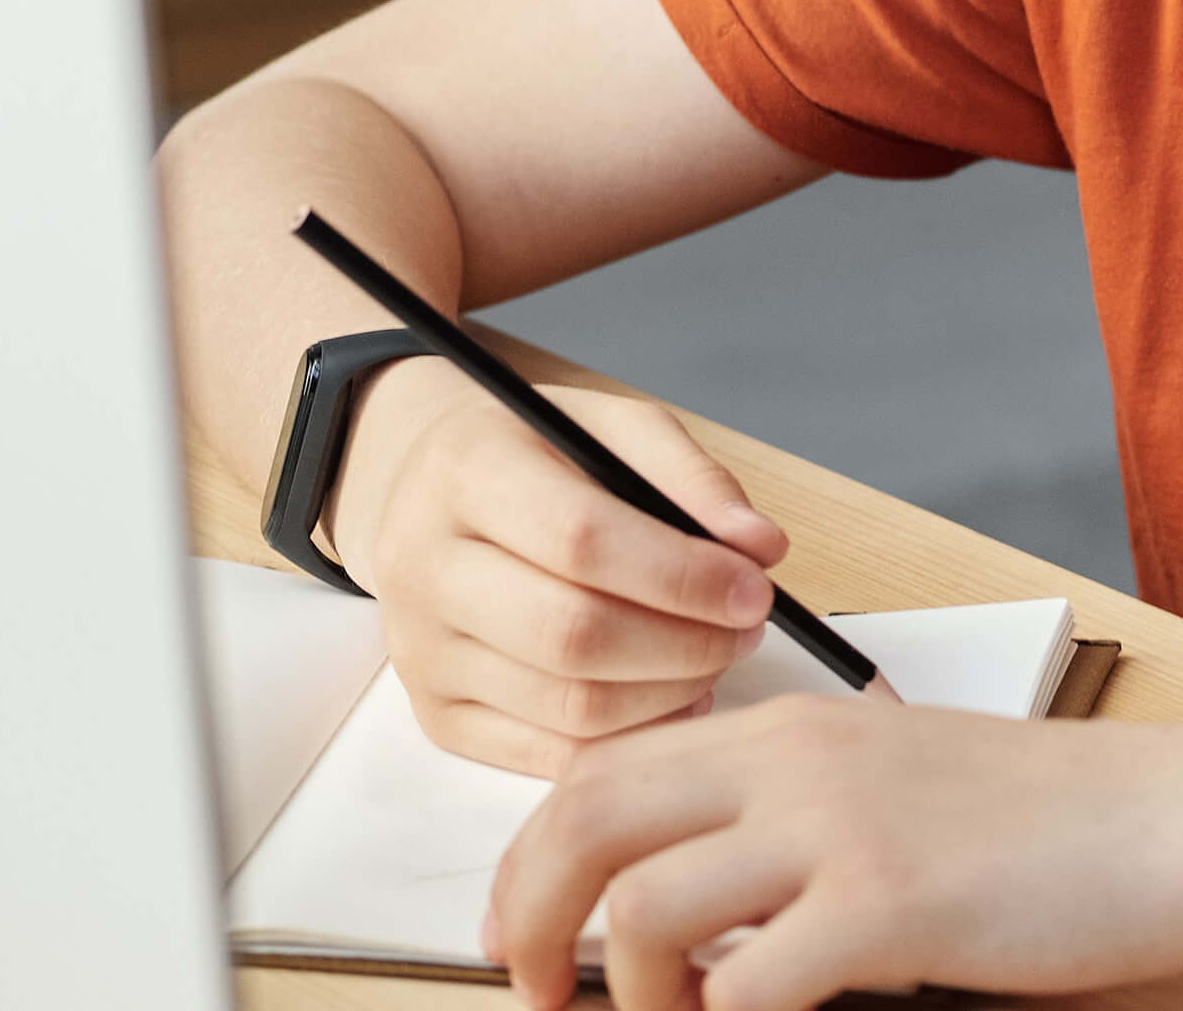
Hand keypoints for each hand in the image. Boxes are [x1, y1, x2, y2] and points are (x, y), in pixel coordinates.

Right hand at [332, 365, 789, 775]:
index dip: (681, 575)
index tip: (755, 589)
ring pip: (568, 707)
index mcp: (464, 472)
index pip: (580, 540)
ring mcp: (421, 652)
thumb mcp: (612, 428)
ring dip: (669, 694)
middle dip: (686, 643)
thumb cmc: (541, 458)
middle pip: (572, 636)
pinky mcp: (437, 715)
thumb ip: (691, 477)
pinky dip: (631, 738)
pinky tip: (672, 699)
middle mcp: (423, 565)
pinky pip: (550, 755)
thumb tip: (761, 548)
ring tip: (715, 657)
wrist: (434, 494)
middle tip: (747, 629)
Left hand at [487, 694, 1182, 1010]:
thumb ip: (797, 816)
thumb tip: (697, 906)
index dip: (534, 858)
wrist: (1178, 825)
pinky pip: (743, 991)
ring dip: (626, 998)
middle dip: (529, 921)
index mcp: (794, 726)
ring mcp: (838, 829)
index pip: (604, 768)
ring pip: (642, 910)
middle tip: (538, 998)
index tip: (523, 935)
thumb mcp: (899, 783)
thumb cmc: (1055, 822)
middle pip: (587, 821)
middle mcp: (797, 759)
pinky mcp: (886, 908)